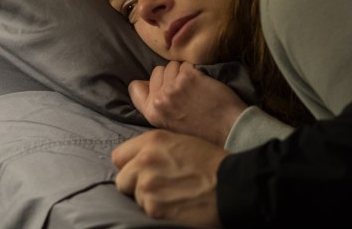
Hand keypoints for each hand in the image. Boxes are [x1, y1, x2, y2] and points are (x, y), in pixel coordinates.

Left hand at [112, 129, 226, 226]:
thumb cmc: (212, 162)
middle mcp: (145, 160)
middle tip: (159, 185)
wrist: (232, 184)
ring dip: (149, 198)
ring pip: (135, 197)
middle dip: (136, 184)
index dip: (130, 165)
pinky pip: (146, 210)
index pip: (119, 156)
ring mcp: (147, 185)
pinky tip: (177, 203)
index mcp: (153, 140)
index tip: (140, 170)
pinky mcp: (153, 207)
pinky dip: (159, 210)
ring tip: (173, 193)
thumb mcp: (182, 141)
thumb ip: (155, 148)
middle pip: (122, 179)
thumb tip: (137, 160)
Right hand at [130, 60, 247, 145]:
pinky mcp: (190, 77)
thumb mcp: (170, 126)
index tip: (160, 85)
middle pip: (156, 72)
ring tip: (196, 87)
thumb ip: (158, 108)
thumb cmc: (203, 130)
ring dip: (184, 71)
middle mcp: (159, 100)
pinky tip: (204, 84)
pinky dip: (196, 70)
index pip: (135, 87)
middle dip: (170, 76)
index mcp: (152, 114)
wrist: (228, 131)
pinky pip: (187, 64)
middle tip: (186, 89)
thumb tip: (150, 87)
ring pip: (172, 65)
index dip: (148, 83)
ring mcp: (173, 88)